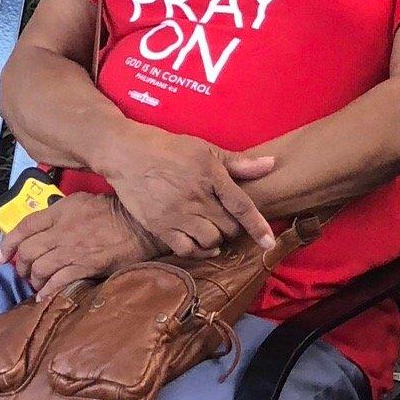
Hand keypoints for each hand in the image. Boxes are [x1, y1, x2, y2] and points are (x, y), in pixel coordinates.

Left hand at [0, 193, 152, 299]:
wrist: (141, 226)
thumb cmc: (116, 212)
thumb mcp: (86, 202)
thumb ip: (63, 214)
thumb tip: (45, 230)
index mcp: (63, 209)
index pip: (25, 225)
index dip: (8, 243)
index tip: (1, 256)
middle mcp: (63, 228)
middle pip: (28, 250)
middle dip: (21, 265)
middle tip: (25, 272)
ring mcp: (73, 248)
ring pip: (39, 268)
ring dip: (34, 279)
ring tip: (39, 283)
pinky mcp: (85, 265)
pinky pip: (57, 282)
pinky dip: (47, 292)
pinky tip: (45, 296)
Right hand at [101, 124, 280, 256]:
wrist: (128, 155)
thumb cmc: (170, 148)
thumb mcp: (205, 148)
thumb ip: (238, 162)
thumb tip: (270, 164)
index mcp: (211, 174)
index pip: (241, 205)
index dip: (258, 225)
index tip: (270, 242)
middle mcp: (196, 197)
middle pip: (228, 227)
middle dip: (234, 228)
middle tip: (229, 220)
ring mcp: (177, 215)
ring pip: (210, 241)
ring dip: (217, 239)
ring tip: (215, 229)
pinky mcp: (159, 227)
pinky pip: (186, 250)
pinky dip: (198, 251)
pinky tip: (202, 244)